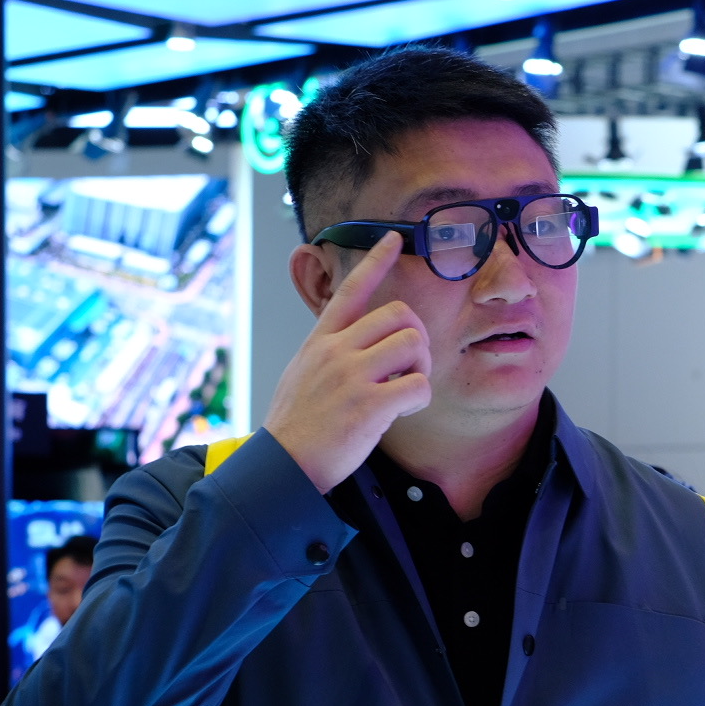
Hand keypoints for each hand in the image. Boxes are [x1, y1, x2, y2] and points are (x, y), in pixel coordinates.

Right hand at [265, 234, 432, 491]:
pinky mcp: (369, 405)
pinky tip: (402, 412)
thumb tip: (360, 345)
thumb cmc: (297, 427)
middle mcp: (335, 351)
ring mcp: (351, 376)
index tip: (393, 239)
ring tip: (405, 388)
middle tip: (410, 366)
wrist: (283, 466)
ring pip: (413, 344)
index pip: (350, 290)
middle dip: (417, 337)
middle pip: (399, 315)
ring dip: (422, 366)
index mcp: (320, 342)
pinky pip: (418, 386)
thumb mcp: (303, 375)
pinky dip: (420, 398)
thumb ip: (330, 353)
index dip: (375, 261)